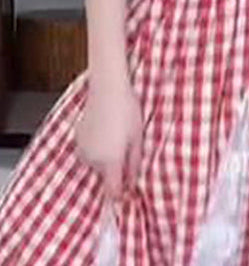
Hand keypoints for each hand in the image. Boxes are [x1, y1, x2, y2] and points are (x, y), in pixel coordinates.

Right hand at [74, 81, 142, 199]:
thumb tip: (132, 182)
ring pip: (96, 163)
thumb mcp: (138, 137)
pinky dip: (96, 147)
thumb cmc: (127, 110)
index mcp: (111, 160)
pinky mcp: (77, 137)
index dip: (119, 193)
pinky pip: (88, 150)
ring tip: (116, 136)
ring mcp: (83, 148)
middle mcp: (93, 158)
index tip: (126, 191)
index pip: (112, 190)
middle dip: (115, 170)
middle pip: (104, 176)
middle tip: (126, 149)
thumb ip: (134, 163)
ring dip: (105, 157)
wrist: (108, 89)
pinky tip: (106, 130)